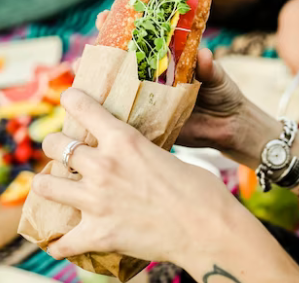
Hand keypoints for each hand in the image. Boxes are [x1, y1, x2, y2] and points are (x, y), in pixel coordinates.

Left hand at [33, 89, 239, 262]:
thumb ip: (144, 156)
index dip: (72, 100)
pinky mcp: (97, 234)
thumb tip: (140, 162)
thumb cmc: (202, 191)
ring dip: (47, 185)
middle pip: (56, 146)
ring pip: (45, 186)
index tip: (69, 99)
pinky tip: (62, 242)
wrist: (208, 229)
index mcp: (126, 140)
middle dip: (55, 146)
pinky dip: (60, 243)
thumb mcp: (169, 158)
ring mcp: (96, 201)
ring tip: (53, 187)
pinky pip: (61, 242)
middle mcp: (104, 166)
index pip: (84, 108)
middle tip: (62, 151)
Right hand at [90, 11, 249, 153]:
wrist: (229, 127)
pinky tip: (87, 104)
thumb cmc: (224, 94)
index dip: (125, 25)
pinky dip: (104, 110)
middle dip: (102, 48)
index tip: (110, 13)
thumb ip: (209, 68)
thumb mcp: (217, 78)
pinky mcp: (146, 121)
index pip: (142, 38)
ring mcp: (147, 98)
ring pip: (116, 86)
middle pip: (122, 60)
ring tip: (81, 67)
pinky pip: (122, 115)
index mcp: (168, 59)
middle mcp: (153, 76)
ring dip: (96, 77)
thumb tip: (203, 54)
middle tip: (90, 42)